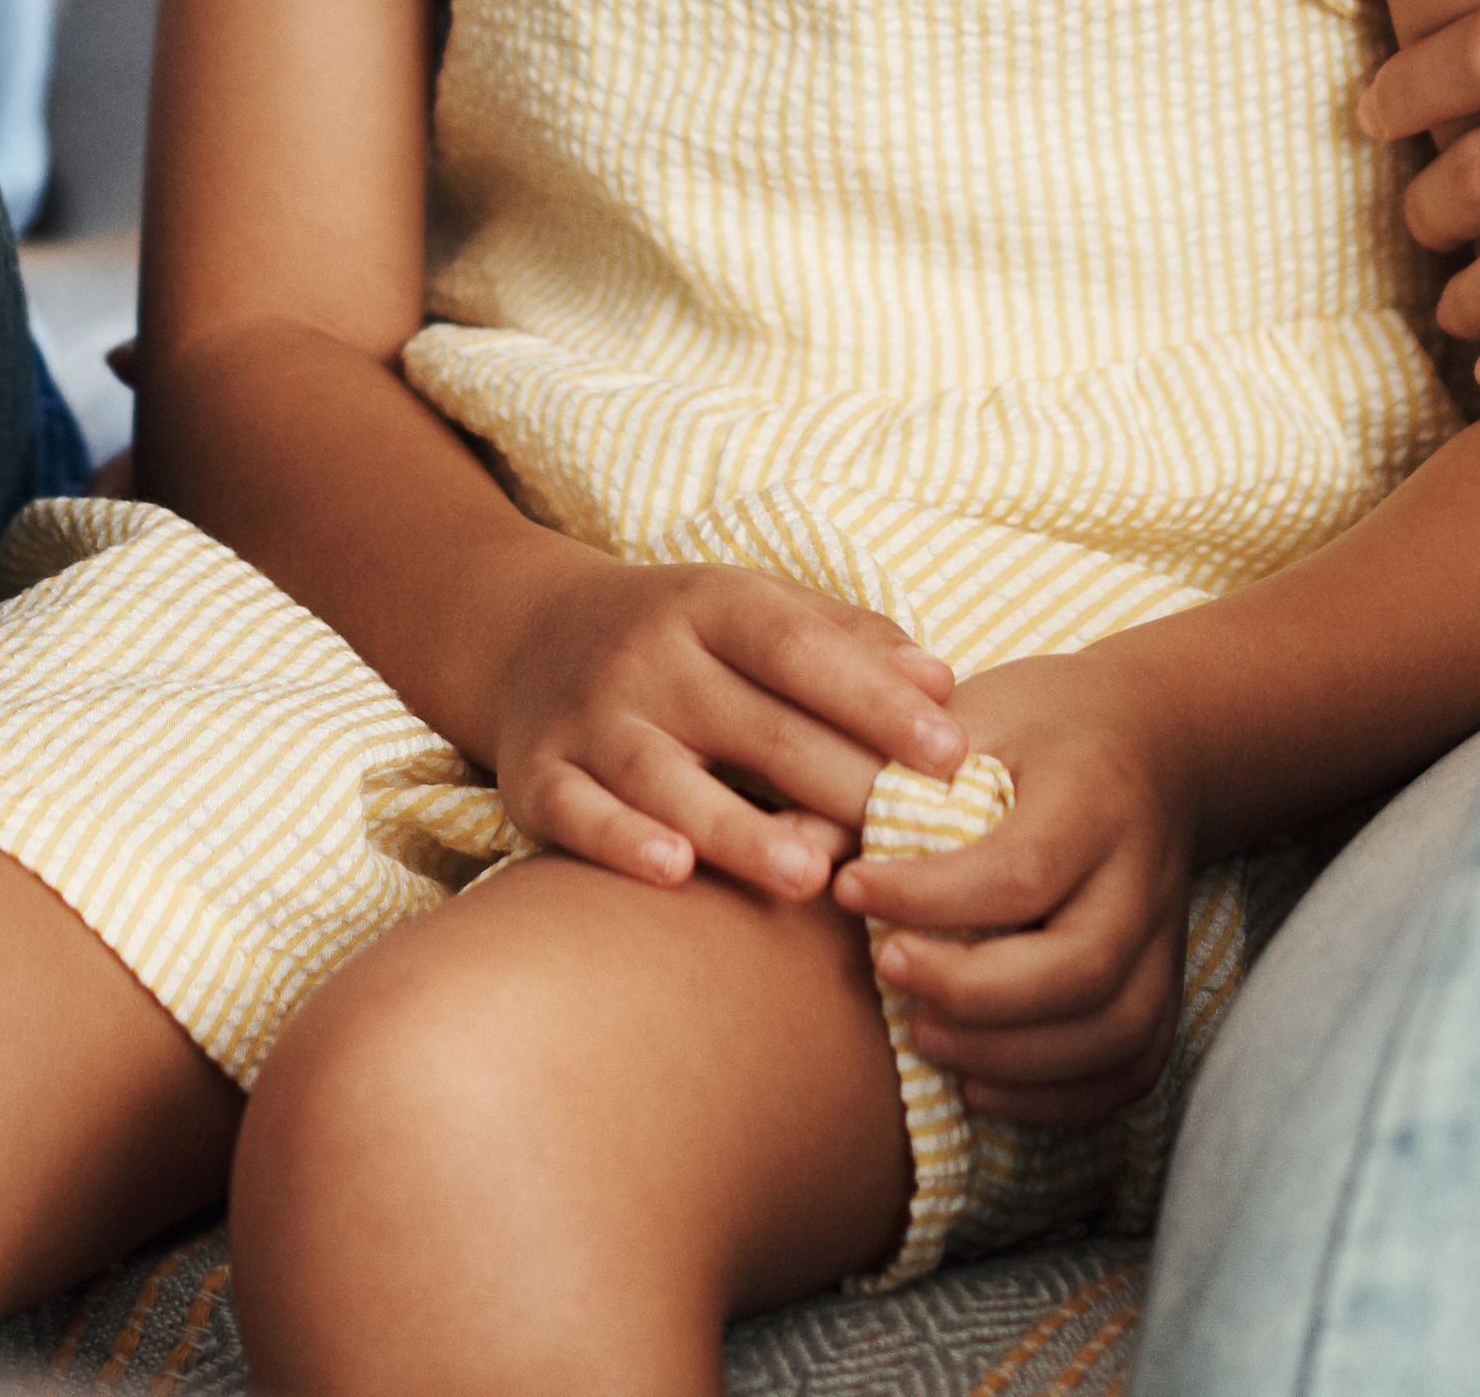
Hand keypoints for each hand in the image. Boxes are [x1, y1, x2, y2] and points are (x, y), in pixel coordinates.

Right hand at [480, 559, 960, 903]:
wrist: (528, 633)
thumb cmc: (683, 638)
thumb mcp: (757, 608)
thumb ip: (850, 642)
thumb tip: (942, 682)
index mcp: (712, 604)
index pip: (802, 649)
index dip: (877, 700)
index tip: (951, 754)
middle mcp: (649, 657)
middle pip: (752, 722)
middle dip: (835, 781)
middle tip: (908, 840)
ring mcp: (591, 718)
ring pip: (665, 777)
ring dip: (738, 828)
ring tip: (806, 875)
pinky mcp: (537, 777)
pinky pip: (578, 813)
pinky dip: (620, 841)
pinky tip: (673, 871)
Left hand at [841, 651, 1197, 1125]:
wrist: (1155, 739)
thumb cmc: (1038, 728)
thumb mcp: (964, 720)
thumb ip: (883, 781)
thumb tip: (786, 847)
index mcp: (1093, 794)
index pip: (1021, 870)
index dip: (928, 897)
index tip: (850, 890)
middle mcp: (1144, 872)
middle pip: (1079, 965)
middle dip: (971, 990)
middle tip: (887, 971)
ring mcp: (1165, 937)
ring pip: (1112, 1031)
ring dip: (1011, 1055)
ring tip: (923, 1036)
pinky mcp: (1168, 983)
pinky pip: (1131, 1065)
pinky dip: (1058, 1095)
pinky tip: (979, 1083)